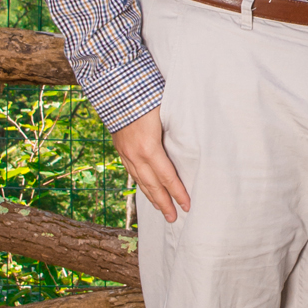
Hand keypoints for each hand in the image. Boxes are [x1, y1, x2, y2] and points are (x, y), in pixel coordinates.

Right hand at [112, 107, 189, 221]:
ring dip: (152, 198)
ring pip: (140, 181)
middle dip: (165, 203)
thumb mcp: (166, 113)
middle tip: (175, 218)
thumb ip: (176, 131)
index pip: (167, 177)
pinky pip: (132, 172)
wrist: (115, 88)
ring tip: (162, 210)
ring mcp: (126, 153)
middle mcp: (135, 154)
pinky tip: (146, 189)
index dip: (178, 192)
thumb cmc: (146, 97)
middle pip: (153, 185)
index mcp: (149, 147)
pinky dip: (141, 184)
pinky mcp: (120, 149)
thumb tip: (192, 143)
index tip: (188, 205)